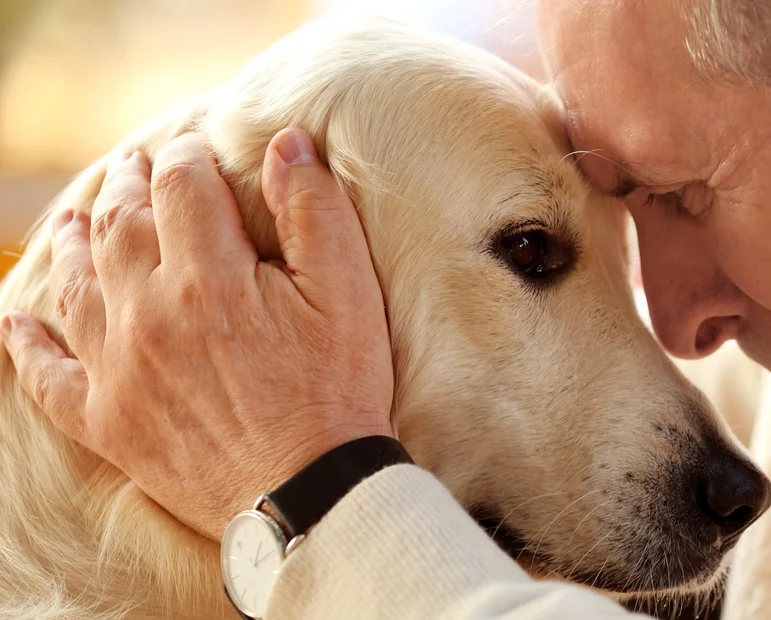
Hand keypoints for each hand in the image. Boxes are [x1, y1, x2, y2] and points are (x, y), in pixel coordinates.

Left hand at [0, 129, 394, 539]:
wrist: (308, 494)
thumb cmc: (338, 390)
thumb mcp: (347, 293)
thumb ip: (314, 212)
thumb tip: (285, 143)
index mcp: (209, 276)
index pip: (182, 186)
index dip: (188, 157)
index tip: (196, 149)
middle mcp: (148, 313)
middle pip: (120, 225)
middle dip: (127, 187)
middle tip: (132, 166)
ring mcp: (119, 369)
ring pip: (76, 286)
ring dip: (72, 244)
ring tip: (75, 220)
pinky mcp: (108, 422)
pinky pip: (49, 377)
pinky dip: (27, 348)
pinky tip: (15, 325)